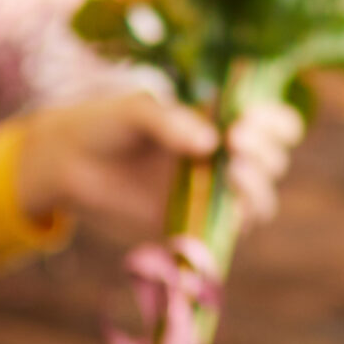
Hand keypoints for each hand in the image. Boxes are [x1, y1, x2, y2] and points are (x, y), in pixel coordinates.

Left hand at [15, 90, 302, 232]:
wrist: (69, 162)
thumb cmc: (107, 126)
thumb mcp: (136, 112)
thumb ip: (170, 123)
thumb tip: (209, 145)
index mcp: (221, 122)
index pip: (271, 124)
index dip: (274, 123)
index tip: (251, 119)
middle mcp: (225, 159)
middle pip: (273, 162)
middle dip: (266, 150)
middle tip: (237, 139)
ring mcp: (211, 194)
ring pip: (260, 200)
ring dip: (258, 186)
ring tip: (235, 169)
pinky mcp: (193, 225)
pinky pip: (229, 231)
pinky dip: (236, 221)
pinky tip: (223, 205)